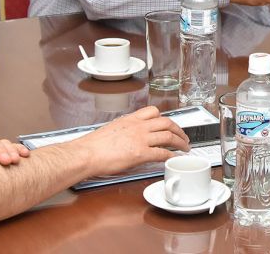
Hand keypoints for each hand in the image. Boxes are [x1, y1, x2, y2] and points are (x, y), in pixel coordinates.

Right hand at [71, 106, 188, 175]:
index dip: (165, 118)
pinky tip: (175, 158)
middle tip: (184, 136)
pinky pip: (162, 153)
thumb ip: (125, 130)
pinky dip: (172, 155)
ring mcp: (141, 139)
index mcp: (130, 120)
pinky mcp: (140, 153)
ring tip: (185, 147)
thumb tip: (130, 137)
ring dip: (180, 142)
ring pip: (169, 135)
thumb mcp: (112, 129)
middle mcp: (138, 126)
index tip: (169, 124)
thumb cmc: (92, 146)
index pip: (153, 112)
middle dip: (179, 129)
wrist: (85, 154)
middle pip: (167, 122)